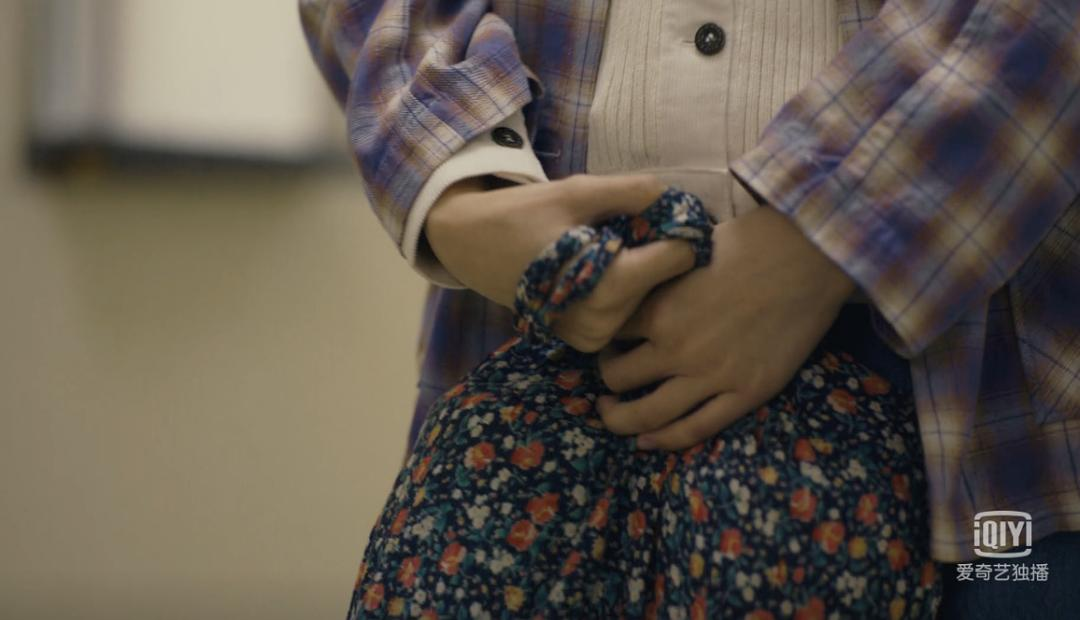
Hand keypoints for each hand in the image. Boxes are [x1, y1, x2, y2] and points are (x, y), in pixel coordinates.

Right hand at [425, 174, 696, 351]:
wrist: (470, 246)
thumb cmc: (523, 215)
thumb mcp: (578, 191)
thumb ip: (634, 192)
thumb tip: (680, 199)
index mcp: (609, 285)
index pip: (680, 258)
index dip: (681, 232)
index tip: (668, 217)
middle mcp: (605, 321)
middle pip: (666, 281)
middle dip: (660, 252)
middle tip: (638, 228)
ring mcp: (594, 337)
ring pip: (648, 299)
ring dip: (643, 272)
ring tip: (615, 247)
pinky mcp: (586, 342)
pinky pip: (626, 313)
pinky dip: (625, 290)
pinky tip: (604, 269)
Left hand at [596, 206, 855, 449]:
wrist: (810, 258)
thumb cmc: (751, 243)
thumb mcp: (687, 251)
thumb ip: (657, 278)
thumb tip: (634, 282)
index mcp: (660, 309)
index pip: (607, 334)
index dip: (600, 337)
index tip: (604, 338)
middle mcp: (678, 348)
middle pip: (617, 377)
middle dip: (606, 377)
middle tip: (609, 374)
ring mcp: (712, 376)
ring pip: (647, 414)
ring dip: (620, 419)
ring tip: (611, 414)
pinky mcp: (745, 394)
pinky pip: (695, 429)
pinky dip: (665, 440)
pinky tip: (648, 441)